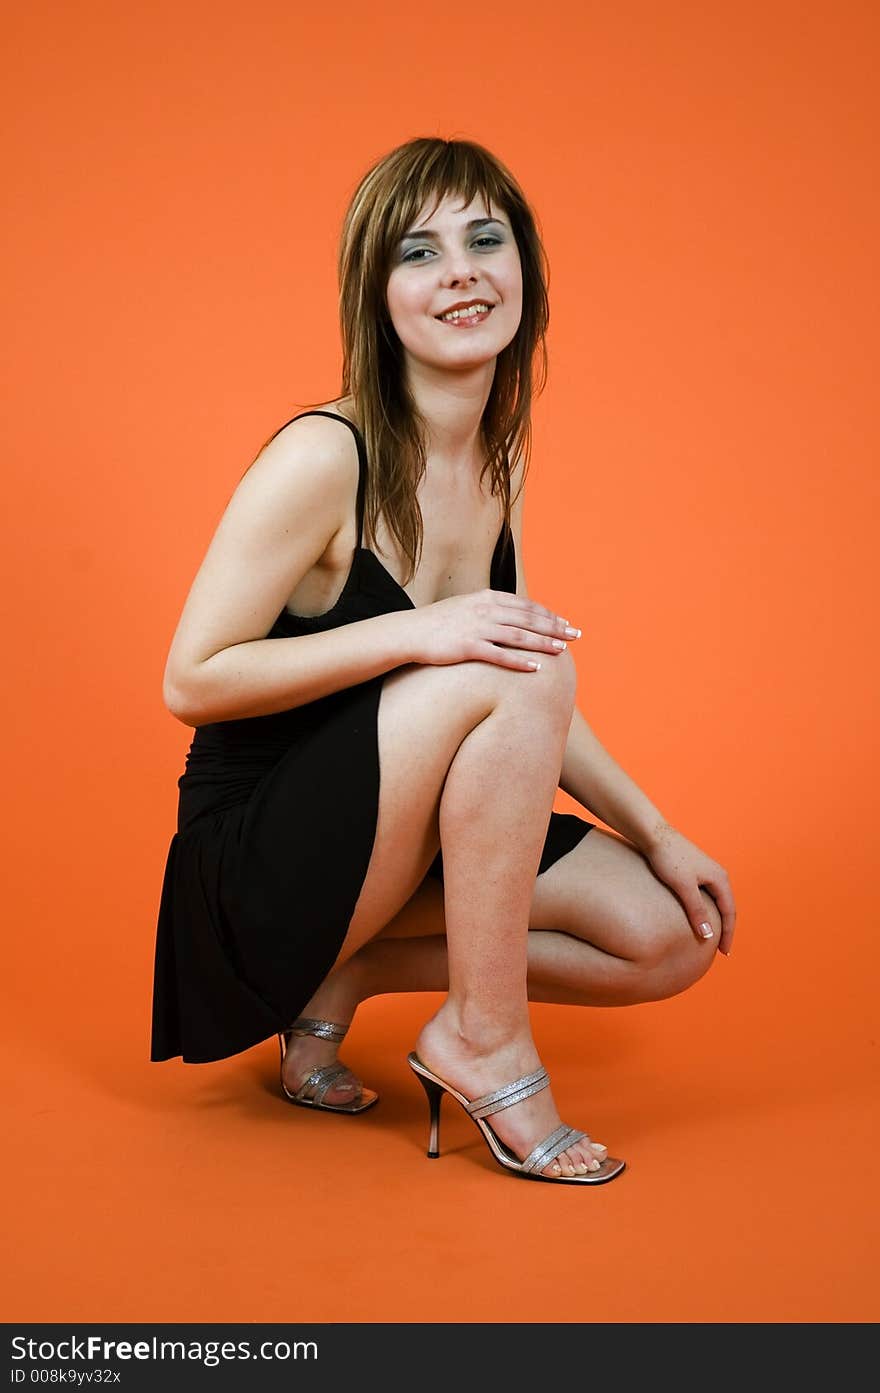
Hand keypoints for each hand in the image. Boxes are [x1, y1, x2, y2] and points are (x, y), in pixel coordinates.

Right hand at [407, 588, 581, 671]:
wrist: (409, 632)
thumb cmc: (439, 623)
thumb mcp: (467, 607)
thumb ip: (490, 609)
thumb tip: (511, 616)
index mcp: (487, 598)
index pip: (526, 605)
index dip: (549, 614)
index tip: (566, 623)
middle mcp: (485, 610)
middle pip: (528, 618)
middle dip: (554, 627)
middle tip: (576, 635)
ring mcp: (477, 627)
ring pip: (518, 635)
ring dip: (543, 642)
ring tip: (562, 650)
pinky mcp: (467, 646)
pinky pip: (499, 655)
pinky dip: (519, 661)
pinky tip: (535, 668)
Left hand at [642, 824, 735, 955]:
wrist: (653, 834)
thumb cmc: (668, 858)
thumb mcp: (683, 887)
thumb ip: (697, 910)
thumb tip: (708, 935)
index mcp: (720, 878)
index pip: (730, 912)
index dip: (728, 934)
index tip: (724, 953)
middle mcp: (717, 874)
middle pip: (726, 907)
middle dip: (725, 928)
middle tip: (720, 949)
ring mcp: (706, 871)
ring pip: (716, 901)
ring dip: (716, 918)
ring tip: (711, 936)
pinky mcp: (694, 870)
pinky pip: (706, 895)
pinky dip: (706, 909)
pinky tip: (697, 916)